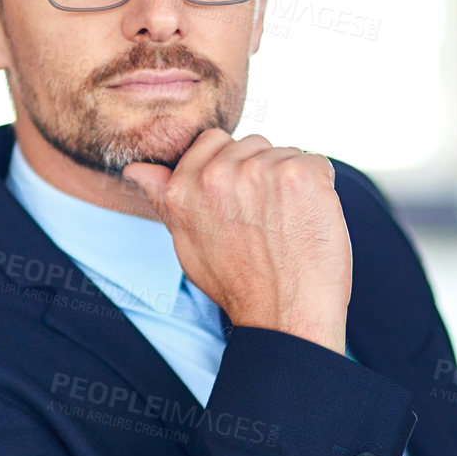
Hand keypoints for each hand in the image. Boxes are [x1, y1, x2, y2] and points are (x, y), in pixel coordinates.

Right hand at [122, 130, 350, 354]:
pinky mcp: (301, 175)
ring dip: (291, 182)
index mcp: (184, 188)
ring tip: (286, 223)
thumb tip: (136, 170)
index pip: (213, 141)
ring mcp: (261, 171)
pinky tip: (308, 220)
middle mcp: (218, 174)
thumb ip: (164, 199)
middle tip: (265, 219)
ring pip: (284, 153)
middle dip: (262, 173)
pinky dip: (319, 188)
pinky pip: (317, 163)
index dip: (232, 166)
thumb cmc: (238, 284)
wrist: (285, 315)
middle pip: (252, 144)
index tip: (242, 199)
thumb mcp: (187, 243)